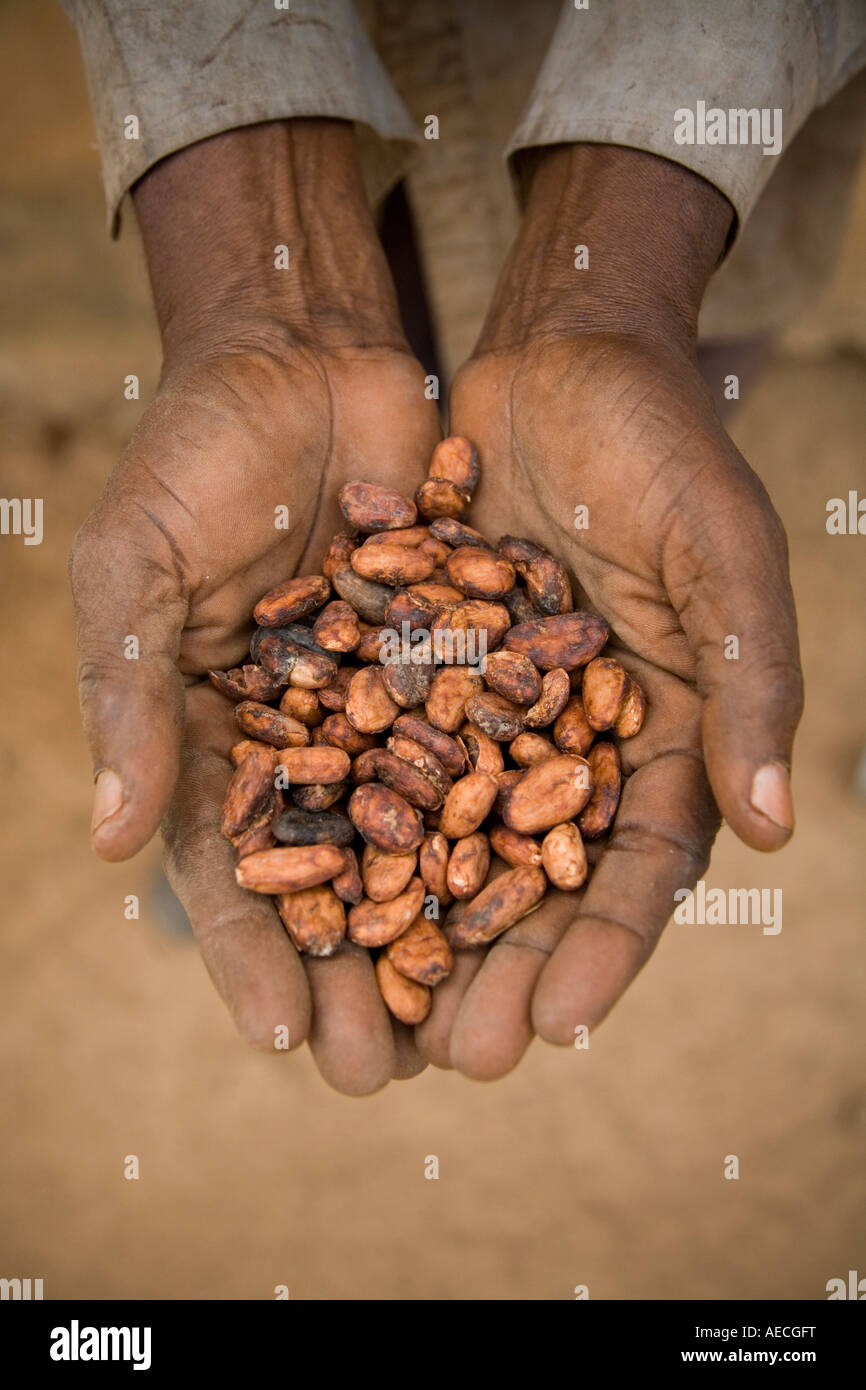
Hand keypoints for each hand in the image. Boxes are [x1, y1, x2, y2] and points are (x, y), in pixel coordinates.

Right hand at [69, 121, 439, 1093]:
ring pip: (431, 837)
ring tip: (482, 1022)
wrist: (303, 359)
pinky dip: (525, 815)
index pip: (233, 869)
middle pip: (341, 879)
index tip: (288, 1036)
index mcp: (222, 739)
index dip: (254, 954)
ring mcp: (397, 707)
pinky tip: (555, 889)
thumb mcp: (141, 572)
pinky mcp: (472, 661)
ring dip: (451, 928)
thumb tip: (111, 842)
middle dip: (362, 973)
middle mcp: (316, 741)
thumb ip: (132, 697)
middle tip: (394, 1074)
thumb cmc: (193, 461)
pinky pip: (503, 747)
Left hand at [417, 145, 802, 1078]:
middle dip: (495, 966)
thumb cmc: (664, 451)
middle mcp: (565, 740)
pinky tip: (300, 885)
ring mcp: (483, 710)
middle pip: (529, 875)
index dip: (604, 948)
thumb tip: (773, 829)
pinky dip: (340, 819)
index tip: (557, 1026)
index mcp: (658, 735)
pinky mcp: (410, 667)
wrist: (561, 359)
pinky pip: (368, 753)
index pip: (636, 865)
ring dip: (407, 924)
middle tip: (449, 1060)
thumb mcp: (722, 557)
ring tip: (365, 1012)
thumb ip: (751, 683)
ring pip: (438, 836)